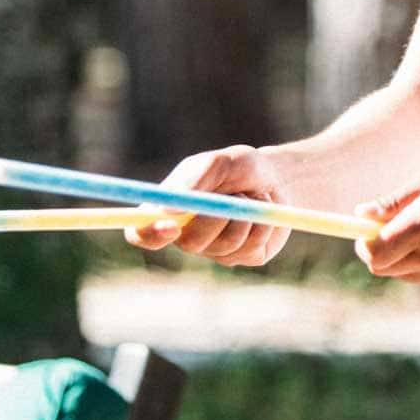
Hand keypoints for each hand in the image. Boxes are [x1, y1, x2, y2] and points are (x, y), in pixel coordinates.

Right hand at [123, 145, 291, 267]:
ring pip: (225, 245)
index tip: (170, 225)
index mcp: (170, 209)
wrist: (278, 178)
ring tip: (251, 195)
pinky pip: (250, 248)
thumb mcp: (220, 162)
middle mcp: (188, 234)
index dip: (148, 234)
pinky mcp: (244, 257)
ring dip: (245, 214)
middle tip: (235, 194)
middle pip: (189, 244)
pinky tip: (262, 212)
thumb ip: (194, 179)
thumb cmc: (240, 168)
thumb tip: (168, 208)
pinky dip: (262, 223)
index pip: (140, 233)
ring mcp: (216, 250)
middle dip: (215, 219)